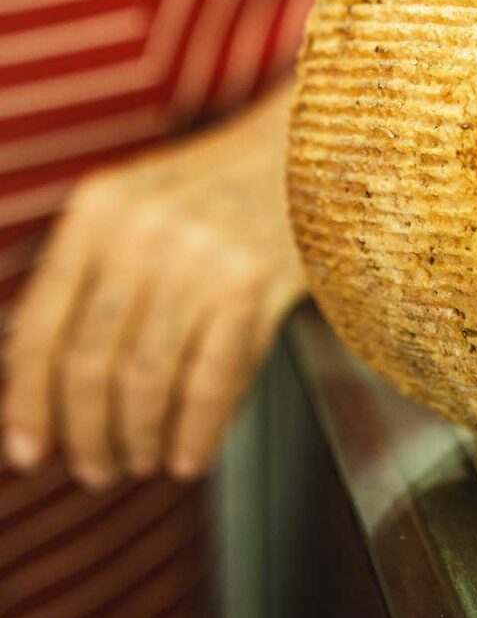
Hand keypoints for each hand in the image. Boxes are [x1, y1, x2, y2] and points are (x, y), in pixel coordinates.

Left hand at [2, 79, 304, 486]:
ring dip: (140, 440)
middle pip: (91, 364)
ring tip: (143, 461)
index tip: (29, 452)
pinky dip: (197, 432)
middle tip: (95, 469)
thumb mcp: (137, 209)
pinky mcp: (257, 280)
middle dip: (87, 435)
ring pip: (148, 379)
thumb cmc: (216, 190)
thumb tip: (40, 390)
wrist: (305, 147)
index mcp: (97, 210)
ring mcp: (202, 254)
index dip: (29, 402)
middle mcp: (142, 229)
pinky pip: (213, 379)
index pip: (40, 327)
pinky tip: (191, 456)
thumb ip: (90, 280)